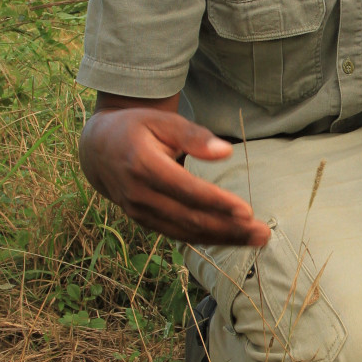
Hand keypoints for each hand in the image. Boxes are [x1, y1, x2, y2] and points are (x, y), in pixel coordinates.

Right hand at [79, 105, 270, 246]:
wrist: (98, 149)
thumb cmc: (138, 129)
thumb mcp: (163, 121)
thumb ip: (194, 136)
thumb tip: (226, 151)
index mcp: (142, 165)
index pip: (185, 190)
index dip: (216, 203)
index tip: (247, 211)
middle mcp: (138, 194)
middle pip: (189, 218)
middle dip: (229, 228)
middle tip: (263, 233)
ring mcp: (139, 212)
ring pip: (185, 232)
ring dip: (223, 239)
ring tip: (257, 239)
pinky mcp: (143, 221)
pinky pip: (178, 235)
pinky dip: (207, 239)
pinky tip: (233, 239)